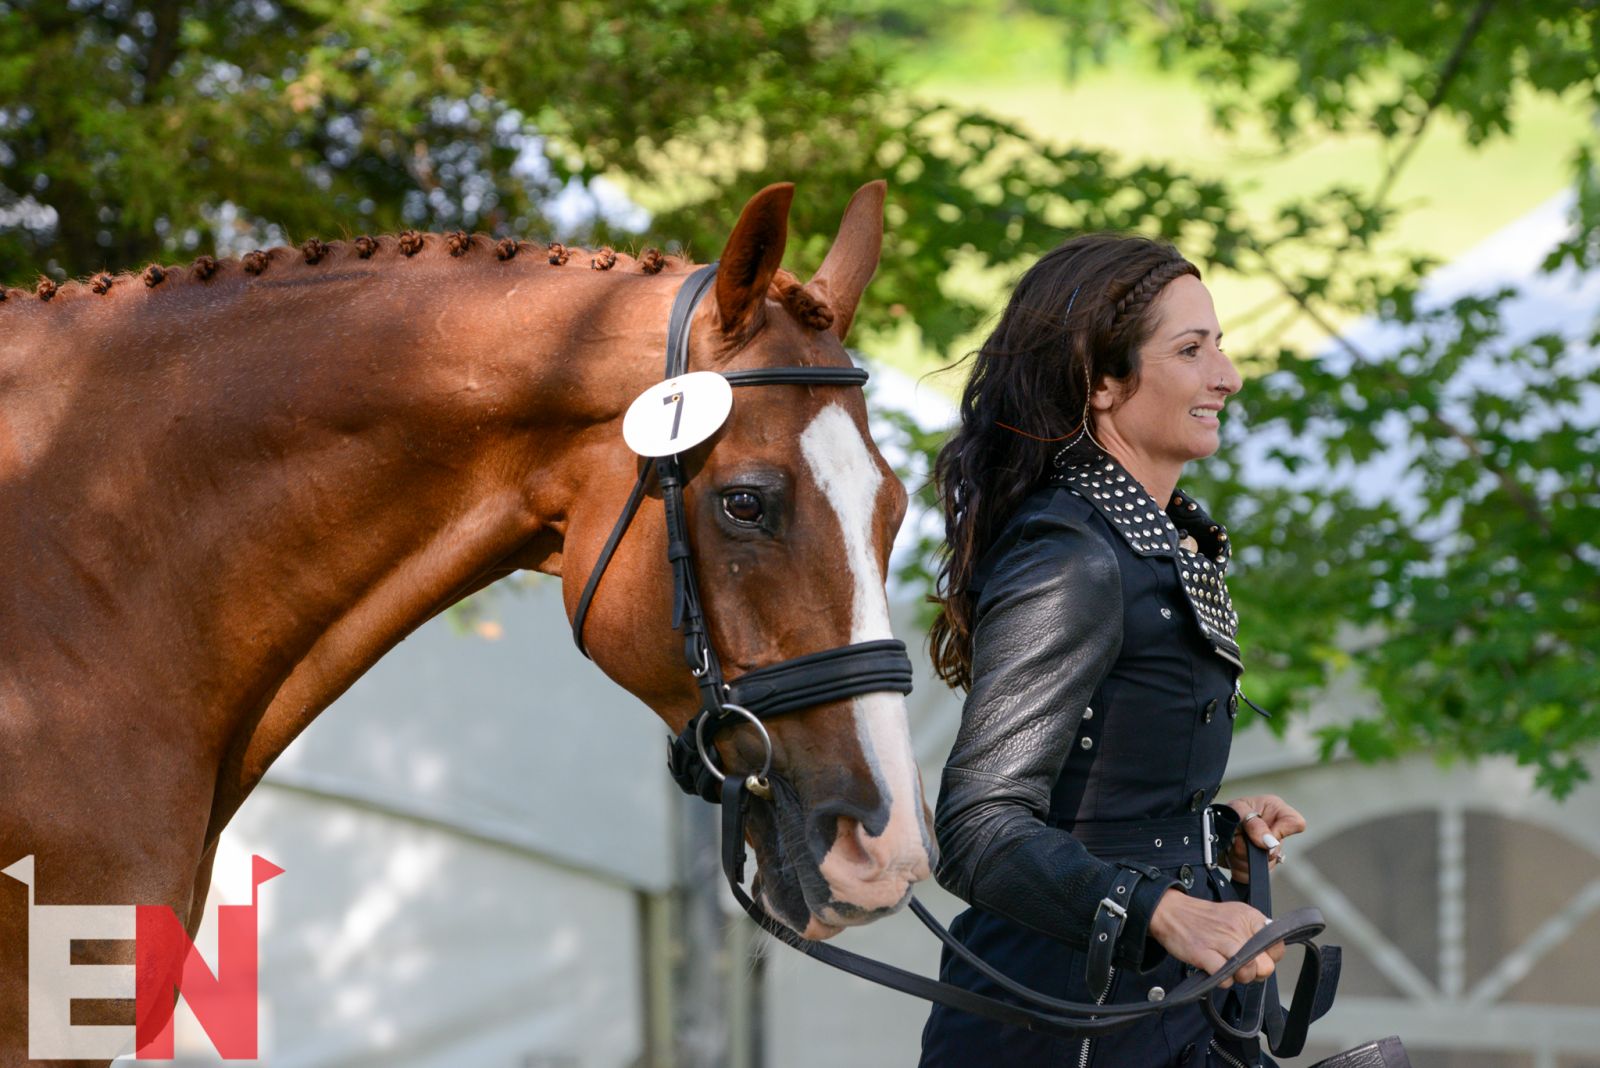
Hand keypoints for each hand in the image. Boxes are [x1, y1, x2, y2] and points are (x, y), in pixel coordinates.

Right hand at [1147, 890, 1283, 987]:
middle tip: (1242, 967)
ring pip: (1248, 973)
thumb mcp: (1236, 915)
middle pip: (1265, 966)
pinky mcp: (1204, 954)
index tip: (1257, 956)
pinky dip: (1223, 981)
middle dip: (1255, 972)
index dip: (1268, 958)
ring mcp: (1220, 941)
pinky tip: (1216, 970)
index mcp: (1249, 917)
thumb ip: (1255, 933)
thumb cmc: (1205, 919)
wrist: (1171, 912)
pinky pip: (1226, 979)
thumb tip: (1270, 956)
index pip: (1277, 948)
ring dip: (1239, 977)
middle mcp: (1237, 928)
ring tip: (1228, 968)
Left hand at [1225, 794, 1305, 882]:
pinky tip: (1231, 856)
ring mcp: (1267, 853)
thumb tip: (1269, 843)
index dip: (1280, 831)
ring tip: (1232, 844)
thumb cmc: (1227, 812)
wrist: (1211, 828)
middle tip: (1236, 836)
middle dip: (1250, 846)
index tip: (1260, 831)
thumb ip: (1254, 823)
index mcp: (1276, 812)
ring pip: (1262, 866)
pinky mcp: (1256, 869)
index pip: (1296, 823)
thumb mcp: (1238, 808)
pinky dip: (1237, 867)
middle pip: (1275, 851)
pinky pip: (1250, 876)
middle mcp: (1275, 833)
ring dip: (1241, 856)